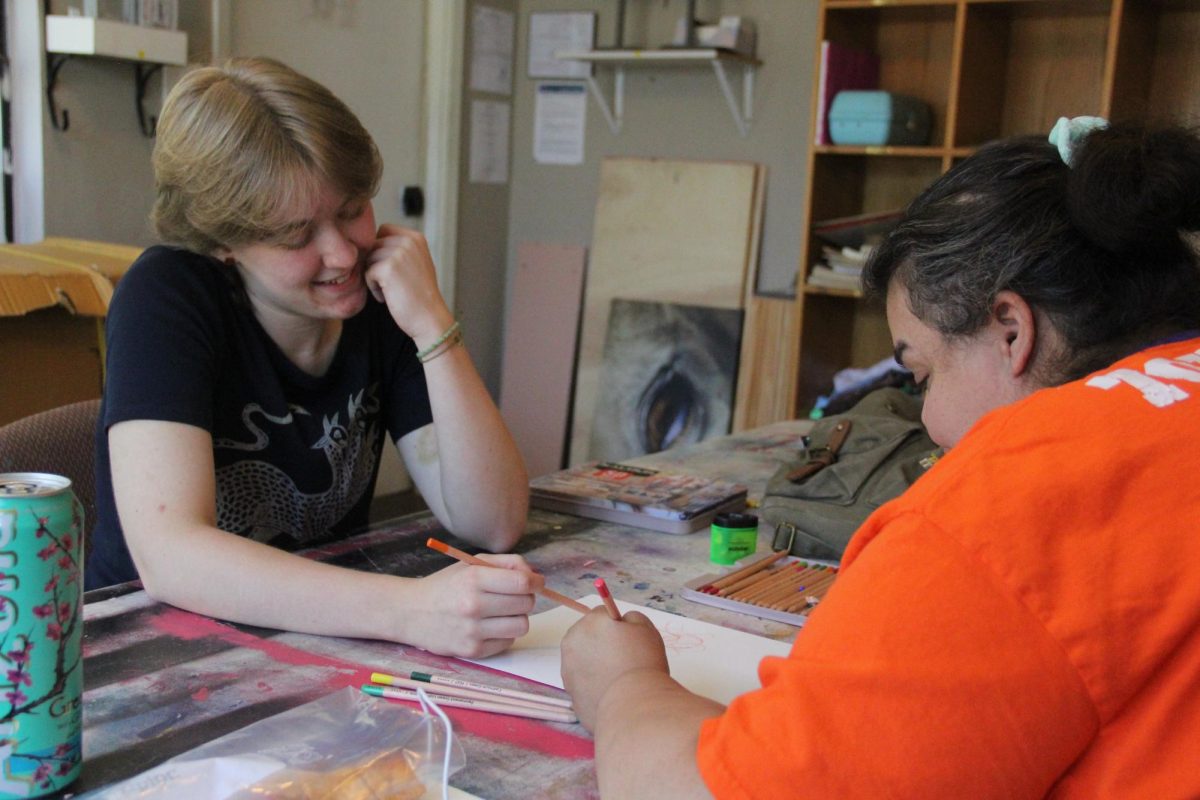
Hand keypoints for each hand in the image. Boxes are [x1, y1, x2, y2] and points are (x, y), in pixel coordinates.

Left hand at [365, 224, 453, 344]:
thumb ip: (399, 248)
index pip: (384, 230)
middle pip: (374, 244)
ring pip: (369, 258)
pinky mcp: (388, 268)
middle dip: (376, 263)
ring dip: (374, 276)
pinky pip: (367, 272)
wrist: (429, 318)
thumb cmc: (420, 295)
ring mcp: (399, 253)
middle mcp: (409, 241)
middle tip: (390, 282)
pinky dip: (373, 287)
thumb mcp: (416, 262)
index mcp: (416, 237)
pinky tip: (388, 297)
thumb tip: (370, 242)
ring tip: (390, 290)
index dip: (381, 249)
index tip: (392, 269)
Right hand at [399, 554, 542, 657]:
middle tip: (512, 596)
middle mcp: (473, 605)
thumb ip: (506, 563)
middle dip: (525, 598)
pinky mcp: (472, 651)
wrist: (411, 613)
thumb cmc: (445, 586)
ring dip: (516, 618)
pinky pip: (507, 642)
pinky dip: (504, 634)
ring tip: (501, 612)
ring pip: (521, 626)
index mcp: (473, 579)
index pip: (522, 582)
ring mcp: (472, 631)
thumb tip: (535, 575)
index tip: (536, 582)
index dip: (536, 582)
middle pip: (526, 604)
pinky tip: (489, 626)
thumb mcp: (471, 564)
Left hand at [561, 609, 668, 730]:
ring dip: (597, 664)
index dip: (618, 627)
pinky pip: (584, 682)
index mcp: (588, 623)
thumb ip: (630, 618)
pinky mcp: (570, 694)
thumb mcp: (645, 628)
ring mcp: (567, 670)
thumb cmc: (641, 663)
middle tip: (625, 659)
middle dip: (603, 644)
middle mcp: (571, 643)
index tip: (630, 641)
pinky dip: (594, 685)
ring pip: (584, 660)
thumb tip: (621, 623)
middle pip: (589, 637)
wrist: (633, 705)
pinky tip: (612, 692)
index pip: (602, 615)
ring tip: (619, 678)